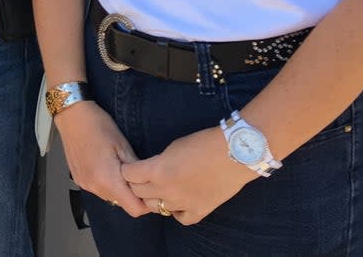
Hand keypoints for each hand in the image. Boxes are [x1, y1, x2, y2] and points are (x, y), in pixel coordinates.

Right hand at [55, 101, 148, 216]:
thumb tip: (147, 183)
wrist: (72, 115)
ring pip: (109, 196)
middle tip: (135, 174)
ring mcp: (85, 184)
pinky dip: (105, 182)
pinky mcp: (78, 179)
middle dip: (131, 193)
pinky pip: (97, 188)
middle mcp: (94, 187)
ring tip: (119, 166)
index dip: (145, 204)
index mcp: (108, 179)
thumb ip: (136, 170)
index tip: (149, 190)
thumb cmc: (99, 126)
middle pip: (121, 203)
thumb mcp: (123, 145)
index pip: (133, 209)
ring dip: (117, 188)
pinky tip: (104, 164)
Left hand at [121, 127, 251, 223]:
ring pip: (156, 208)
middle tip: (143, 178)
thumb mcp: (173, 147)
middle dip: (137, 184)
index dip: (128, 170)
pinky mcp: (199, 212)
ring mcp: (182, 204)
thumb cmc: (203, 143)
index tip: (132, 167)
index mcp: (156, 171)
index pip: (128, 175)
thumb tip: (152, 170)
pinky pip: (180, 218)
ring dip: (155, 198)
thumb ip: (158, 162)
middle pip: (138, 193)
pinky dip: (177, 211)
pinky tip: (180, 202)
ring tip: (161, 189)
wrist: (234, 154)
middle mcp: (165, 190)